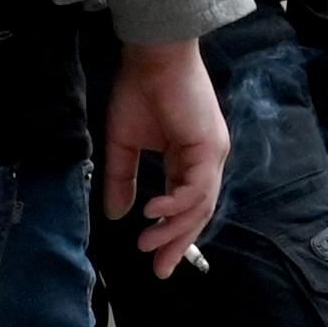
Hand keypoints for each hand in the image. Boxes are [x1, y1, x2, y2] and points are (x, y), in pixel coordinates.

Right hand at [100, 36, 227, 276]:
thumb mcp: (123, 143)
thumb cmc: (139, 90)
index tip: (154, 260)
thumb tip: (116, 215)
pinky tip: (153, 212)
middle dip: (179, 243)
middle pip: (198, 213)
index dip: (172, 233)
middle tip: (161, 271)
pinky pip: (195, 188)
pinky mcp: (209, 148)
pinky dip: (176, 205)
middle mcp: (207, 161)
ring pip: (200, 206)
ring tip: (148, 244)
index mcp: (189, 159)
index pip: (186, 205)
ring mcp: (212, 155)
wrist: (153, 55)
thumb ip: (121, 179)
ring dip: (174, 229)